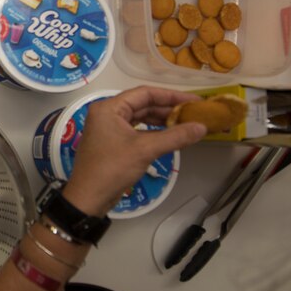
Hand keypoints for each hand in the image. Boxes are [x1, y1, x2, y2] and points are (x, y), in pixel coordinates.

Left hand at [62, 87, 206, 214]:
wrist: (88, 198)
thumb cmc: (112, 168)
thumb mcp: (145, 150)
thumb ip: (175, 136)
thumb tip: (202, 127)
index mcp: (109, 108)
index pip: (144, 93)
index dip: (171, 96)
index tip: (194, 101)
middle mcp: (107, 114)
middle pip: (142, 104)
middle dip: (168, 109)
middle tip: (194, 113)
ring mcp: (108, 128)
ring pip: (140, 118)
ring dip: (161, 121)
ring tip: (186, 123)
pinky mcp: (112, 143)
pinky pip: (136, 131)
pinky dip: (153, 132)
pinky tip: (169, 136)